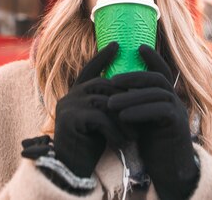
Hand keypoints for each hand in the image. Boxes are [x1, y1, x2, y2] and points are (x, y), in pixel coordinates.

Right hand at [53, 42, 124, 177]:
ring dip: (123, 120)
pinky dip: (114, 132)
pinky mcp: (70, 119)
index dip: (103, 57)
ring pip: (106, 103)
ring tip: (135, 135)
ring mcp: (69, 106)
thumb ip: (109, 103)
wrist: (71, 167)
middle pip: (105, 86)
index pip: (90, 69)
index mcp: (77, 93)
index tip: (117, 44)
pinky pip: (100, 119)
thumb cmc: (90, 143)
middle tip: (143, 114)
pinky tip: (122, 143)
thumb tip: (133, 89)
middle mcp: (70, 95)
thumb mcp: (101, 119)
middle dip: (126, 100)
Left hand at [108, 45, 198, 199]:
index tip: (138, 46)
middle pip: (157, 79)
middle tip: (112, 80)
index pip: (162, 72)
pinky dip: (141, 112)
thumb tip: (113, 90)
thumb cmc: (152, 145)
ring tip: (110, 103)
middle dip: (135, 76)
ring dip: (131, 97)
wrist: (169, 170)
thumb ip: (135, 105)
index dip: (153, 58)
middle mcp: (175, 101)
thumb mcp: (142, 121)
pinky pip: (160, 111)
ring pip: (156, 94)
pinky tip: (124, 116)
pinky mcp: (178, 125)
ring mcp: (179, 112)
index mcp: (166, 98)